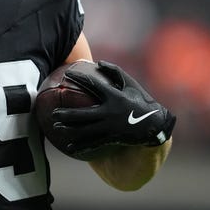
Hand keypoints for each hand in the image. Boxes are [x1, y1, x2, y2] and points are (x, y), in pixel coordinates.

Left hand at [51, 61, 174, 155]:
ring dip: (69, 130)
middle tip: (54, 112)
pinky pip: (94, 143)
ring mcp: (111, 127)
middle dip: (67, 114)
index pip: (93, 85)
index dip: (79, 78)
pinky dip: (81, 146)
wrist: (156, 124)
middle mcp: (110, 112)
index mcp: (114, 96)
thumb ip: (115, 72)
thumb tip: (98, 62)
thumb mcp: (131, 83)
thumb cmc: (141, 100)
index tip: (67, 74)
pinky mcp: (113, 137)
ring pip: (86, 130)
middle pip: (83, 114)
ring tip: (56, 127)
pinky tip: (69, 148)